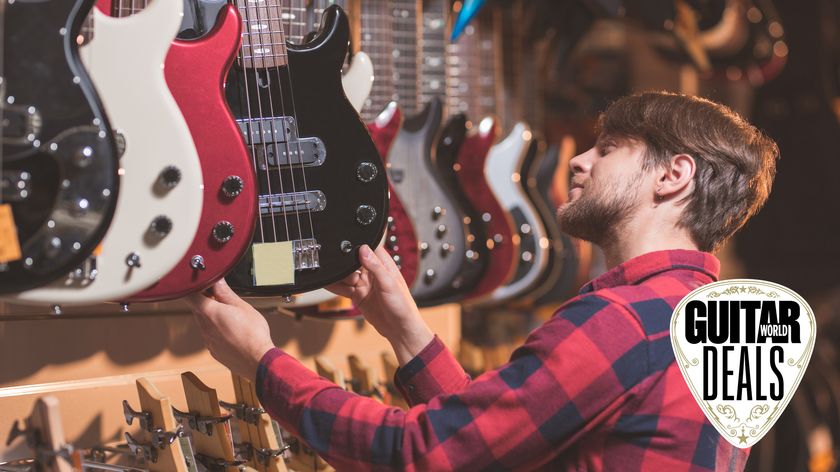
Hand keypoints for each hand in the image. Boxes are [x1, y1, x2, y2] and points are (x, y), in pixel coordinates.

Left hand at [184, 279, 274, 380]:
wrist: (258, 361)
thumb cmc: (253, 334)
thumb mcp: (242, 306)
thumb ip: (226, 293)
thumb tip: (217, 281)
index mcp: (209, 312)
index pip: (189, 295)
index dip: (193, 287)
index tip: (202, 284)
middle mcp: (204, 327)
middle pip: (198, 309)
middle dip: (206, 301)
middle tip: (221, 296)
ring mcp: (208, 340)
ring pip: (205, 323)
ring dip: (213, 316)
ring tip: (231, 315)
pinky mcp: (214, 351)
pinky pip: (211, 336)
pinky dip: (218, 331)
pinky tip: (233, 331)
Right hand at [327, 245, 432, 363]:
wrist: (399, 329)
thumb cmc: (402, 306)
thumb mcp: (389, 283)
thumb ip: (376, 266)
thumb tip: (364, 249)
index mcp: (384, 266)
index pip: (369, 249)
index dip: (358, 245)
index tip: (345, 243)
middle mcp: (373, 273)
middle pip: (353, 262)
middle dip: (344, 262)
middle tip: (333, 262)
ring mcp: (364, 284)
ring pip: (346, 275)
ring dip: (338, 274)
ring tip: (327, 272)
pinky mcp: (358, 296)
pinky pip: (343, 288)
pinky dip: (334, 286)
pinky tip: (327, 282)